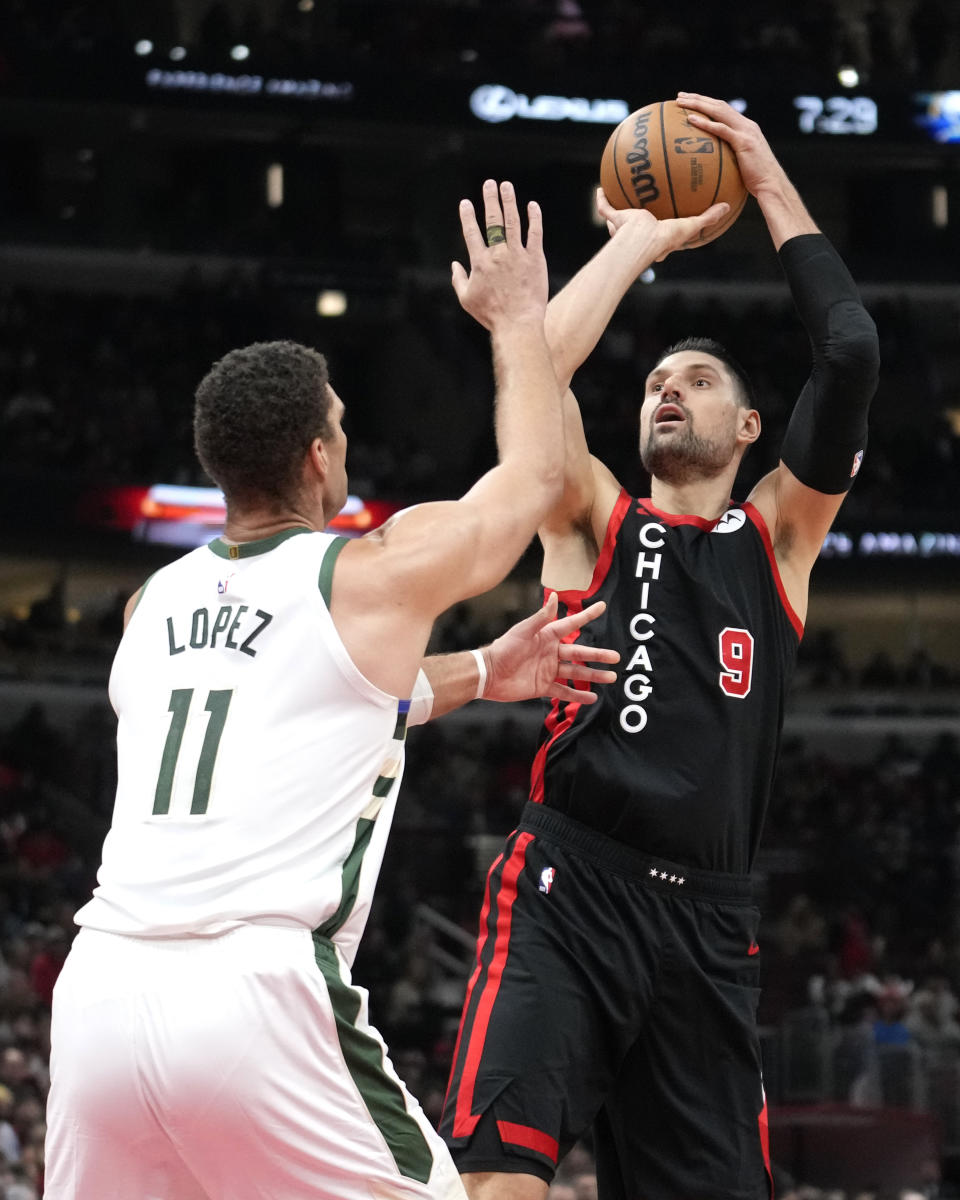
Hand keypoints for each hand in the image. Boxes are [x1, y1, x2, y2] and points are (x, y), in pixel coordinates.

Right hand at [451, 179, 547, 331]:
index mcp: (480, 262)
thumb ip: (458, 280)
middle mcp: (498, 254)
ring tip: (507, 186)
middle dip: (490, 199)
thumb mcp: (466, 300)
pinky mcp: (535, 259)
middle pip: (493, 220)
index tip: (465, 203)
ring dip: (509, 201)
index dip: (467, 216)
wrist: (517, 324)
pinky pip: (534, 233)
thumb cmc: (491, 315)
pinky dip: (534, 218)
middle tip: (489, 183)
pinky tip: (532, 206)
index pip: (471, 232)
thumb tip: (454, 265)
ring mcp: (518, 255)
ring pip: (513, 221)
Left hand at [483, 592, 618, 704]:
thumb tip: (554, 595)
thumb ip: (541, 617)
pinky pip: (564, 691)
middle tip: (616, 657)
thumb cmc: (504, 649)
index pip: (572, 624)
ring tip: (611, 678)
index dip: (587, 616)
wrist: (489, 675)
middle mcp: (551, 653)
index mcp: (547, 636)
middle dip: (598, 655)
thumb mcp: (523, 631)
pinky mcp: (543, 686)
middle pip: (580, 654)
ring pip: (576, 673)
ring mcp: (548, 670)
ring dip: (593, 676)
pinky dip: (578, 695)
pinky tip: (592, 697)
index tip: (602, 606)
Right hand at [595, 186, 728, 259]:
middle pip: (637, 223)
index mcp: (655, 238)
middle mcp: (637, 233)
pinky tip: (600, 187)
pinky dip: (601, 199)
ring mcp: (623, 227)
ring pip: (618, 216)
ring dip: (618, 206)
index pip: (659, 233)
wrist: (641, 240)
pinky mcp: (614, 219)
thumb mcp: (690, 226)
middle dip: (638, 215)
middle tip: (643, 203)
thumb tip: (726, 207)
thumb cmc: (664, 238)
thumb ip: (708, 217)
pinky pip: (604, 208)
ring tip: (619, 191)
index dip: (663, 227)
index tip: (667, 219)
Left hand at [675, 93, 785, 198]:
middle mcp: (746, 125)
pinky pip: (721, 129)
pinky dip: (706, 123)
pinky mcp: (743, 142)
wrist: (771, 185)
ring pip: (719, 111)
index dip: (706, 103)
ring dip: (698, 104)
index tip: (689, 100)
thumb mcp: (742, 163)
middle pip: (719, 105)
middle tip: (680, 96)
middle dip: (698, 98)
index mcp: (746, 127)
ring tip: (681, 102)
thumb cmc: (755, 180)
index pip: (724, 109)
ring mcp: (746, 132)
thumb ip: (730, 156)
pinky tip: (691, 120)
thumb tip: (713, 163)